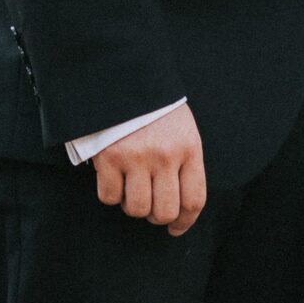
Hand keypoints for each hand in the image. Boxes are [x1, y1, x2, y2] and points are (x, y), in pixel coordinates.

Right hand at [92, 102, 205, 236]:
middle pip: (165, 211)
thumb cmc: (154, 105)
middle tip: (150, 205)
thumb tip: (180, 203)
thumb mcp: (181, 126)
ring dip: (132, 204)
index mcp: (188, 146)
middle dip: (157, 215)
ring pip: (137, 209)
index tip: (176, 228)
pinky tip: (112, 176)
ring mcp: (136, 157)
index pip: (194, 199)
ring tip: (130, 187)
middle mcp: (165, 155)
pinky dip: (110, 193)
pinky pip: (109, 197)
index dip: (186, 221)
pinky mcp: (109, 157)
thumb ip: (183, 160)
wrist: (122, 74)